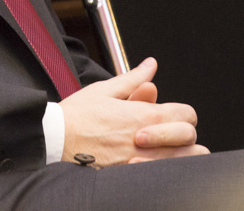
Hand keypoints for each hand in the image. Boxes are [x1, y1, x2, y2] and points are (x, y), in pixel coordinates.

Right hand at [59, 57, 209, 166]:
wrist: (53, 143)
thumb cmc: (75, 117)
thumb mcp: (104, 90)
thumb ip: (133, 79)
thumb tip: (150, 66)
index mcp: (145, 115)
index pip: (187, 114)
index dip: (182, 114)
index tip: (171, 117)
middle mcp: (149, 141)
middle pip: (190, 139)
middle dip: (183, 136)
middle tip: (168, 136)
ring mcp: (141, 162)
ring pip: (182, 163)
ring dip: (178, 156)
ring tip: (164, 153)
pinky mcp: (131, 178)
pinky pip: (161, 177)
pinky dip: (161, 172)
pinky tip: (148, 166)